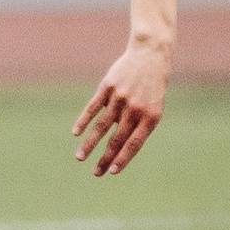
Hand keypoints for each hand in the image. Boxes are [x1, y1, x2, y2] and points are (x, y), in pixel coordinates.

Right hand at [73, 40, 170, 175]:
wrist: (150, 56)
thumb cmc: (152, 87)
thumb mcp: (154, 107)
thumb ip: (138, 127)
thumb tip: (118, 148)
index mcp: (150, 117)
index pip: (134, 143)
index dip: (123, 158)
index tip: (112, 172)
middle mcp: (135, 109)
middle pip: (116, 139)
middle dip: (105, 158)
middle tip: (95, 173)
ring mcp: (120, 97)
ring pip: (101, 126)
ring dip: (89, 144)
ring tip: (79, 158)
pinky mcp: (107, 87)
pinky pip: (93, 107)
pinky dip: (83, 120)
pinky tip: (76, 133)